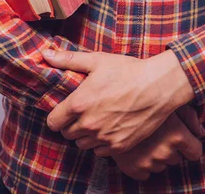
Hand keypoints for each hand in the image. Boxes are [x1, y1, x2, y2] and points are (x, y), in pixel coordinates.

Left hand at [43, 49, 194, 155]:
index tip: (65, 111)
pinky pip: (101, 151)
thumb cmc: (128, 71)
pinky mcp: (120, 146)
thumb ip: (67, 59)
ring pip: (83, 144)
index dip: (57, 116)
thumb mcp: (97, 60)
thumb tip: (45, 54)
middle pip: (67, 134)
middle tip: (84, 112)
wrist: (159, 86)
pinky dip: (102, 142)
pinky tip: (110, 127)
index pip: (53, 122)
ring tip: (98, 119)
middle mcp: (88, 124)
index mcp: (78, 104)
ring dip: (86, 134)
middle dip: (72, 124)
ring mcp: (104, 137)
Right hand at [113, 106, 204, 180]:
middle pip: (177, 159)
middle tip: (157, 134)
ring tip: (145, 140)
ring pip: (161, 166)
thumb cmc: (142, 101)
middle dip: (171, 149)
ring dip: (156, 157)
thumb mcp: (167, 101)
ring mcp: (149, 163)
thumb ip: (190, 117)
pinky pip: (146, 174)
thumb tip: (202, 133)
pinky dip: (142, 164)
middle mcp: (165, 152)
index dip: (190, 145)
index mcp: (177, 135)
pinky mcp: (134, 170)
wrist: (108, 110)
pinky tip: (136, 149)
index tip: (181, 138)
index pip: (196, 152)